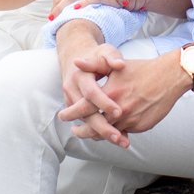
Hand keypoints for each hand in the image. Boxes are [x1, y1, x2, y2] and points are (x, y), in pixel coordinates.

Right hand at [55, 26, 126, 145]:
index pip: (91, 93)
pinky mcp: (74, 109)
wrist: (75, 56)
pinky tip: (117, 137)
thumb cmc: (95, 55)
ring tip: (122, 141)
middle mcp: (72, 90)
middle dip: (102, 127)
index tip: (119, 111)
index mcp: (80, 76)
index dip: (104, 103)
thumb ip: (111, 58)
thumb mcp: (104, 52)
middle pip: (86, 113)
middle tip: (118, 137)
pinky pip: (86, 123)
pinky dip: (100, 131)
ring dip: (102, 134)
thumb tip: (119, 64)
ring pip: (86, 122)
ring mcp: (71, 101)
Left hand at [71, 52, 187, 138]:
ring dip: (99, 134)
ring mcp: (131, 120)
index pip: (84, 108)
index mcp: (110, 93)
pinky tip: (113, 129)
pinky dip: (117, 132)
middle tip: (76, 131)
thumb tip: (75, 63)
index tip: (62, 116)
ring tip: (92, 132)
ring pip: (109, 133)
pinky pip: (124, 132)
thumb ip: (94, 65)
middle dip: (82, 132)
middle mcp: (119, 109)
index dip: (71, 113)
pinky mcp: (142, 126)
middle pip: (94, 127)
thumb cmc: (142, 69)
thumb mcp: (116, 65)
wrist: (170, 76)